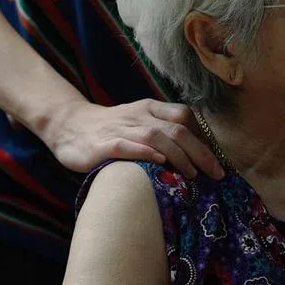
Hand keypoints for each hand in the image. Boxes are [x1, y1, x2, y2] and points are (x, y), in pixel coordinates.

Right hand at [36, 100, 224, 179]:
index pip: (184, 116)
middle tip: (215, 174)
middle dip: (201, 152)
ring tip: (192, 175)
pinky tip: (159, 164)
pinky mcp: (104, 144)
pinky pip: (128, 146)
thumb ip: (162, 132)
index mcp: (150, 108)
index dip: (203, 138)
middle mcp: (139, 115)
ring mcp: (121, 128)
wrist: (68, 125)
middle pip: (178, 129)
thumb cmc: (110, 129)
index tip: (216, 161)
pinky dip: (145, 153)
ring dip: (179, 156)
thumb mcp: (138, 122)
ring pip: (157, 136)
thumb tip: (195, 154)